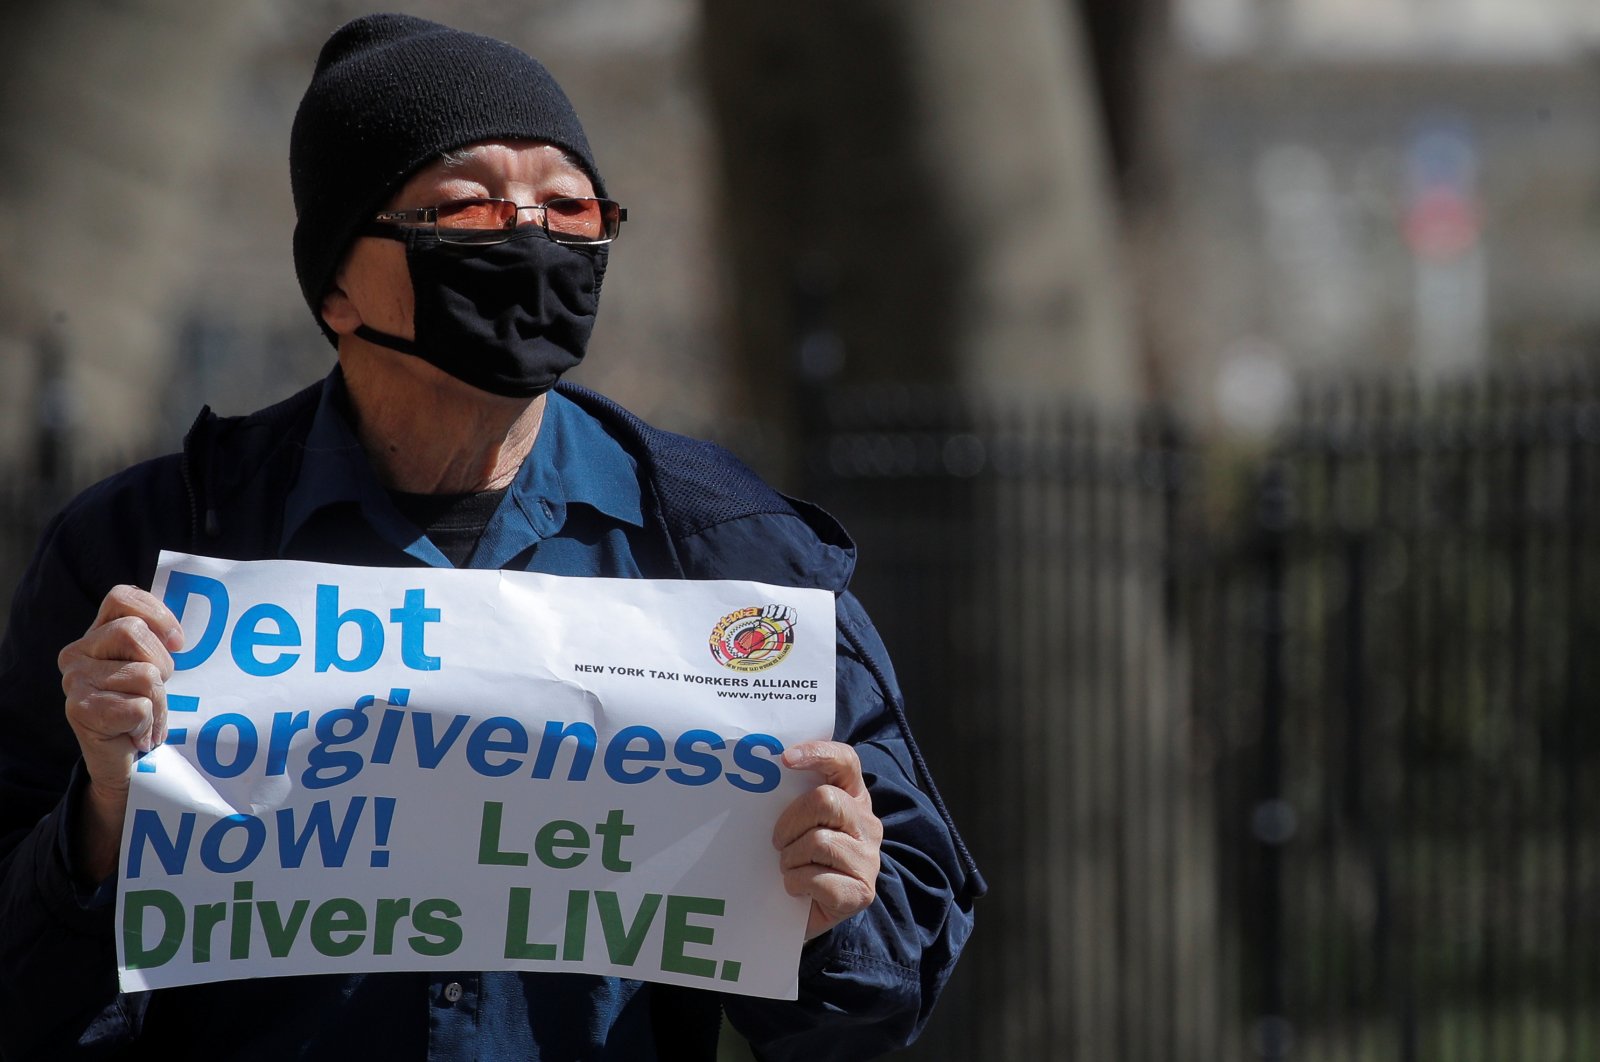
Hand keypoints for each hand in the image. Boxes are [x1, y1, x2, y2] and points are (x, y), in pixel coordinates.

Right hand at [58, 585, 183, 880]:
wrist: (128, 767)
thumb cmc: (145, 711)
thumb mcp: (152, 668)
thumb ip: (155, 640)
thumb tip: (182, 628)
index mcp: (94, 636)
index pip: (120, 597)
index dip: (157, 613)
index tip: (180, 643)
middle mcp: (76, 654)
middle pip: (133, 632)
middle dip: (162, 663)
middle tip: (160, 690)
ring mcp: (75, 683)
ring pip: (143, 674)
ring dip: (159, 702)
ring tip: (148, 719)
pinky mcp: (81, 711)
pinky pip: (139, 706)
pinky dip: (149, 723)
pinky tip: (138, 735)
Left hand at [773, 741, 882, 939]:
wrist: (802, 914)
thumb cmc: (797, 859)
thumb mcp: (797, 823)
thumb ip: (792, 799)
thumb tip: (755, 780)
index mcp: (853, 796)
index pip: (845, 761)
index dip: (818, 753)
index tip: (785, 760)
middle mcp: (867, 823)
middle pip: (825, 800)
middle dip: (790, 822)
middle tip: (779, 842)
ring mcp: (868, 858)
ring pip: (819, 841)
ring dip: (791, 859)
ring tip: (789, 868)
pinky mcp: (862, 891)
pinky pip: (819, 879)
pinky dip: (797, 884)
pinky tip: (798, 890)